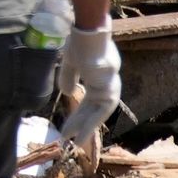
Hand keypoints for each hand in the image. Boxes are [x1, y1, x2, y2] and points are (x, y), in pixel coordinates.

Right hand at [56, 24, 122, 148]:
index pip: (89, 99)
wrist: (89, 36)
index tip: (67, 125)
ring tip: (75, 142)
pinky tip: (80, 136)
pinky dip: (90, 125)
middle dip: (80, 122)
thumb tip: (66, 93)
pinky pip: (100, 112)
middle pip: (93, 108)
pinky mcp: (109, 90)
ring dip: (86, 128)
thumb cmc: (80, 44)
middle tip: (68, 137)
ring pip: (98, 113)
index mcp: (99, 76)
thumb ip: (69, 78)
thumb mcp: (70, 63)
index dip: (78, 112)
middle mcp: (107, 83)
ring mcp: (110, 87)